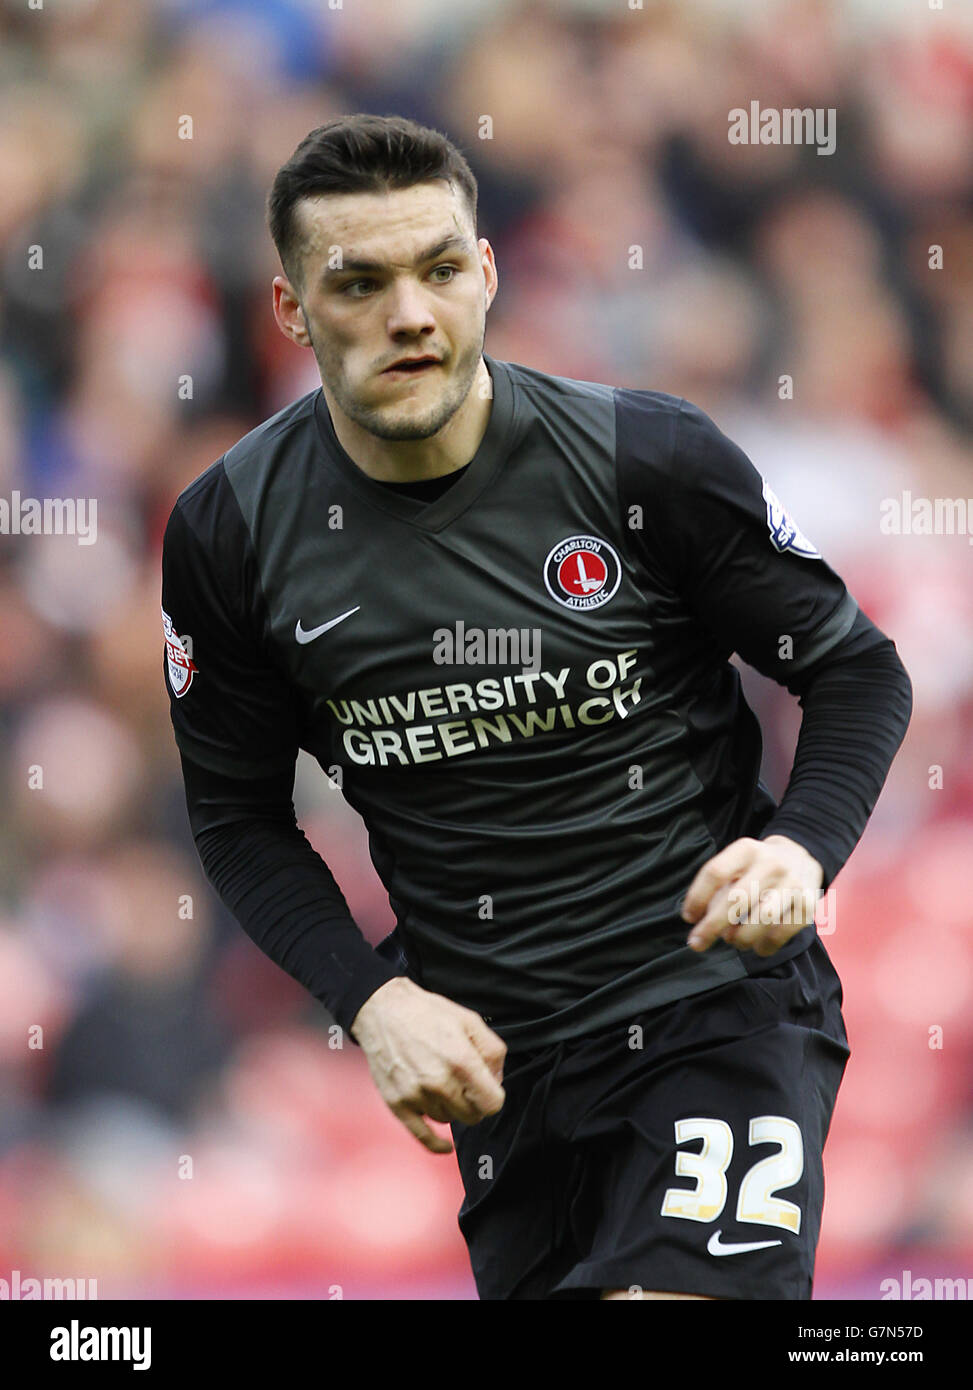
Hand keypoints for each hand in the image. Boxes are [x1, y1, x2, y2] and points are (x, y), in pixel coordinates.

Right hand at [350, 976, 506, 1154]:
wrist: (383, 1011)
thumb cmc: (427, 1013)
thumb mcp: (470, 1020)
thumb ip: (493, 1051)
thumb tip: (497, 1080)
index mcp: (461, 1061)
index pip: (492, 1103)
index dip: (493, 1096)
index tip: (487, 1088)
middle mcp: (439, 1082)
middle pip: (472, 1116)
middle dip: (474, 1103)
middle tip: (465, 1084)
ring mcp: (417, 1096)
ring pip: (449, 1120)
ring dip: (451, 1108)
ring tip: (442, 1083)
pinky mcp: (398, 1104)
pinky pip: (422, 1136)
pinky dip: (437, 1144)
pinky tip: (447, 1146)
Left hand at [680, 835, 823, 958]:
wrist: (801, 856)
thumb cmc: (757, 865)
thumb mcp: (736, 862)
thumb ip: (718, 887)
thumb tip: (701, 921)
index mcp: (747, 849)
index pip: (716, 873)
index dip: (697, 897)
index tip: (688, 918)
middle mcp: (771, 864)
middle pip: (737, 900)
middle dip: (712, 926)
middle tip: (697, 943)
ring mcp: (793, 884)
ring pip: (761, 919)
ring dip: (741, 938)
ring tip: (732, 940)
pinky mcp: (808, 905)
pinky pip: (783, 933)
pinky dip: (765, 946)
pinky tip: (757, 947)